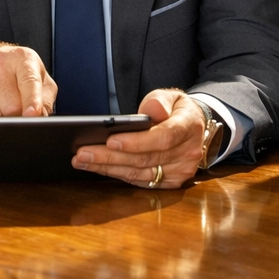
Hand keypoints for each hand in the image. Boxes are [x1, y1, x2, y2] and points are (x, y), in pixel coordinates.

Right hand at [0, 41, 56, 116]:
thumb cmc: (14, 70)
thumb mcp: (37, 77)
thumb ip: (44, 99)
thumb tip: (40, 119)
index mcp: (23, 58)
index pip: (29, 82)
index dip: (32, 101)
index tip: (32, 114)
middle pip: (10, 106)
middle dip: (16, 117)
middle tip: (17, 113)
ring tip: (1, 105)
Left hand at [71, 89, 203, 189]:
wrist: (195, 128)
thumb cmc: (177, 110)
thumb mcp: (171, 96)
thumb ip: (159, 101)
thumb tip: (150, 111)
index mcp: (189, 127)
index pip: (163, 137)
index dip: (137, 142)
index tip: (111, 141)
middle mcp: (188, 153)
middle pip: (145, 159)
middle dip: (111, 157)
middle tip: (83, 153)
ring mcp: (181, 171)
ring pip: (140, 173)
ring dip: (108, 168)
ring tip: (83, 160)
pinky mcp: (171, 182)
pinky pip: (140, 181)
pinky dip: (117, 174)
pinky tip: (98, 168)